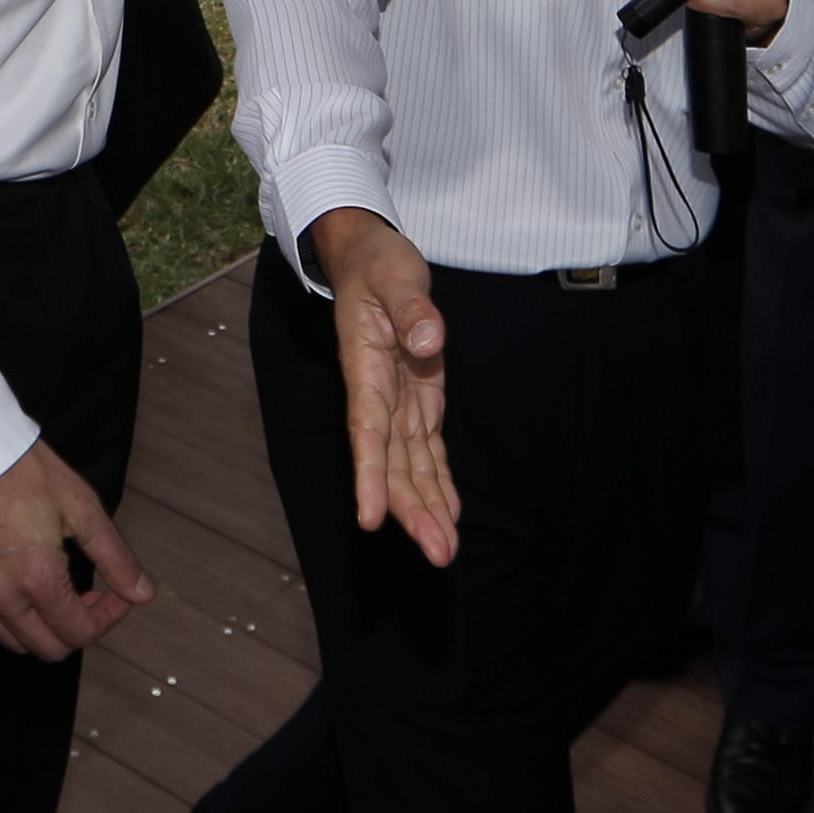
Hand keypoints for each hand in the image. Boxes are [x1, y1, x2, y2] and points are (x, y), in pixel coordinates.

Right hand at [0, 438, 153, 658]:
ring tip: (57, 592)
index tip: (117, 595)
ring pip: (15, 641)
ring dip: (44, 628)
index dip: (108, 619)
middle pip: (49, 649)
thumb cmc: (24, 471)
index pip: (80, 632)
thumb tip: (143, 593)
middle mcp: (2, 596)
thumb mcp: (81, 508)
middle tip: (90, 596)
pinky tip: (25, 582)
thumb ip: (115, 558)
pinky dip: (14, 616)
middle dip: (78, 630)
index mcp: (38, 579)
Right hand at [308, 209, 458, 567]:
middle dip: (411, 510)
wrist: (369, 259)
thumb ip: (412, 308)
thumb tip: (427, 342)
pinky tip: (447, 518)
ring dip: (425, 509)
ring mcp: (398, 403)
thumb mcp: (396, 275)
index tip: (370, 519)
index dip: (368, 476)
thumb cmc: (378, 264)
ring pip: (408, 466)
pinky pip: (426, 452)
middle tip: (438, 554)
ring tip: (444, 552)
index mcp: (366, 368)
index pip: (366, 429)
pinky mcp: (417, 401)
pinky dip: (437, 484)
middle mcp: (378, 396)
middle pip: (390, 463)